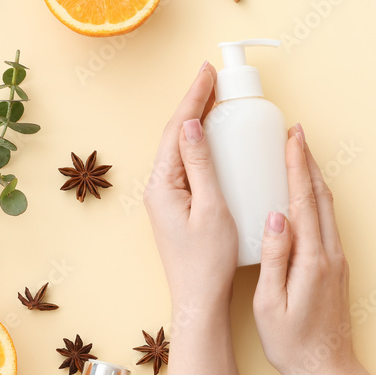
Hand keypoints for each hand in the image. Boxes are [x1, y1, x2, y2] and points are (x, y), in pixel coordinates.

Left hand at [144, 62, 237, 311]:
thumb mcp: (210, 209)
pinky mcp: (179, 205)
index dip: (192, 98)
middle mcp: (159, 188)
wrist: (200, 301)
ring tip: (215, 99)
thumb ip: (201, 166)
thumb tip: (191, 126)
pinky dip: (202, 145)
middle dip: (194, 103)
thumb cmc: (208, 262)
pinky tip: (216, 140)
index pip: (176, 130)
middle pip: (175, 134)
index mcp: (162, 186)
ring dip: (197, 121)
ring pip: (181, 148)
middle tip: (214, 78)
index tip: (207, 73)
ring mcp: (167, 197)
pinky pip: (189, 165)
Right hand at [253, 124, 359, 374]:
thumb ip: (274, 258)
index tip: (291, 138)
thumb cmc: (293, 345)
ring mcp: (337, 261)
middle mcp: (330, 255)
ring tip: (299, 156)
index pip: (303, 201)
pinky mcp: (336, 269)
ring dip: (313, 179)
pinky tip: (306, 197)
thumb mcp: (271, 305)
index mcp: (312, 260)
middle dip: (307, 162)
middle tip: (295, 134)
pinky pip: (327, 224)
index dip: (297, 166)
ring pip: (326, 209)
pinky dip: (316, 200)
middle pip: (320, 197)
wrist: (329, 372)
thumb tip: (276, 215)